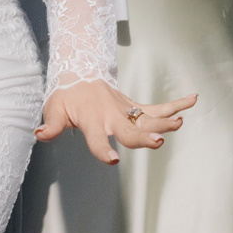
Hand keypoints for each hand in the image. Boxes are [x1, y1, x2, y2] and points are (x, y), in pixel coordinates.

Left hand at [36, 81, 196, 164]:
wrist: (81, 73)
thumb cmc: (67, 96)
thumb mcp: (54, 109)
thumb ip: (50, 125)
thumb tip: (39, 134)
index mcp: (92, 119)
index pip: (97, 138)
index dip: (102, 149)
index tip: (112, 160)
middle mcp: (112, 116)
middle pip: (130, 130)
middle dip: (143, 138)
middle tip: (157, 143)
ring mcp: (126, 111)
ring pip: (148, 119)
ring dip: (164, 121)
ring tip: (180, 122)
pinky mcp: (135, 108)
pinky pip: (158, 108)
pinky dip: (176, 104)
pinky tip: (193, 100)